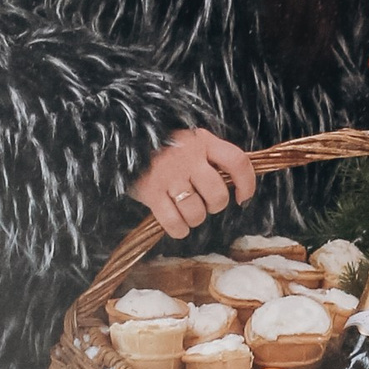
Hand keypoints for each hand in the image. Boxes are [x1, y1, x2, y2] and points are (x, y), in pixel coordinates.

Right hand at [131, 127, 259, 238]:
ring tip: (187, 212)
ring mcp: (168, 175)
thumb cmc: (162, 144)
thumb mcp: (189, 138)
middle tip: (205, 203)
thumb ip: (210, 155)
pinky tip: (177, 224)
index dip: (247, 184)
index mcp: (202, 141)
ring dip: (195, 219)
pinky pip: (174, 223)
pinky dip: (179, 230)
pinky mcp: (150, 192)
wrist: (121, 139)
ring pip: (196, 212)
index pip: (237, 162)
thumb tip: (235, 182)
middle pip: (218, 194)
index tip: (243, 198)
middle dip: (215, 205)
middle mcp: (188, 158)